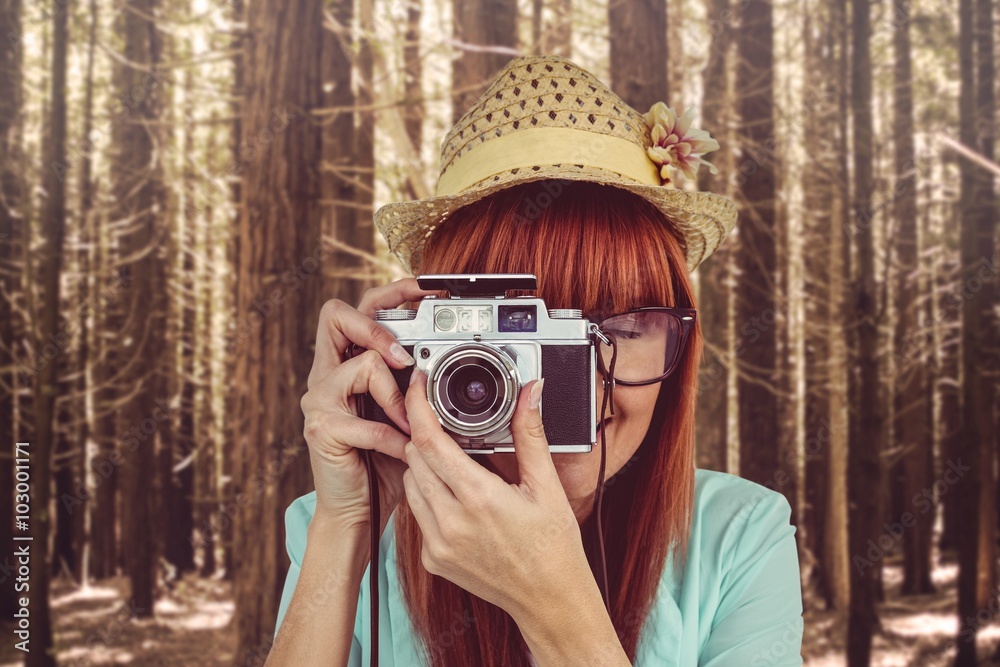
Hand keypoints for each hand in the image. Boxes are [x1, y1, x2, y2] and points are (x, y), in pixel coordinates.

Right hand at [300, 279, 439, 533]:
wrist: (357, 509)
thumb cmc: (385, 460)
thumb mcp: (405, 414)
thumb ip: (416, 385)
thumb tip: (455, 360)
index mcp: (346, 363)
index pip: (357, 309)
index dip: (388, 293)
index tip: (422, 286)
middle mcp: (326, 374)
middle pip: (335, 316)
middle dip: (377, 327)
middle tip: (406, 356)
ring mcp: (319, 400)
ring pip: (362, 364)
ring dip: (396, 396)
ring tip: (410, 424)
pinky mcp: (322, 429)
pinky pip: (368, 421)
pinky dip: (394, 438)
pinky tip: (405, 451)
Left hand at [401, 370, 594, 623]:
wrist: (549, 601)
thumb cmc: (553, 547)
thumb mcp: (546, 486)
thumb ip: (531, 434)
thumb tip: (531, 394)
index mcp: (480, 499)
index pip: (430, 441)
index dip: (418, 408)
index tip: (419, 388)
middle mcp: (451, 523)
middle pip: (414, 458)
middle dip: (425, 435)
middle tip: (446, 425)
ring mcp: (438, 545)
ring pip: (411, 485)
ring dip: (424, 466)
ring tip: (454, 462)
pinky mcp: (432, 560)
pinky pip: (417, 514)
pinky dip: (428, 496)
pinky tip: (455, 496)